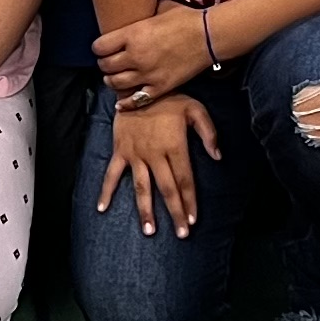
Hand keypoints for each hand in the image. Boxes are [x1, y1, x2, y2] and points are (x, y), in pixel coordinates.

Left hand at [93, 4, 212, 105]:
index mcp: (132, 34)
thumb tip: (137, 10)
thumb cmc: (186, 18)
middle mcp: (136, 56)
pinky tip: (121, 103)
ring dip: (112, 81)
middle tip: (108, 62)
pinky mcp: (161, 87)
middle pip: (105, 66)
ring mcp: (148, 73)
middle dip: (104, 64)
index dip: (98, 48)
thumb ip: (143, 14)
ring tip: (113, 78)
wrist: (209, 36)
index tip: (101, 48)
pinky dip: (127, 103)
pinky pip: (137, 100)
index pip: (100, 46)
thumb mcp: (159, 8)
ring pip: (116, 83)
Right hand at [97, 93, 221, 237]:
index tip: (193, 220)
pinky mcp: (121, 151)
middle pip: (167, 189)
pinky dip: (106, 191)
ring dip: (145, 210)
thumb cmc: (169, 99)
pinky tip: (102, 208)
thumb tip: (217, 156)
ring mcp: (136, 154)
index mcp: (175, 146)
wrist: (137, 86)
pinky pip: (112, 174)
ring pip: (142, 187)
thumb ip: (208, 133)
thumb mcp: (195, 109)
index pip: (185, 180)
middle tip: (181, 234)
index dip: (190, 201)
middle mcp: (155, 154)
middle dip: (175, 212)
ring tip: (150, 231)